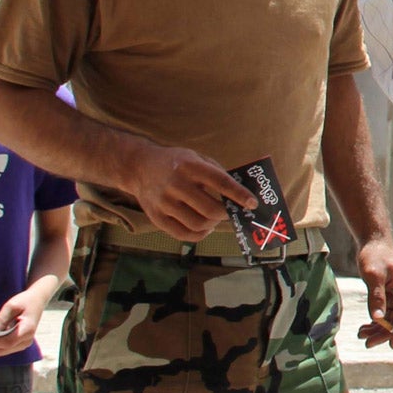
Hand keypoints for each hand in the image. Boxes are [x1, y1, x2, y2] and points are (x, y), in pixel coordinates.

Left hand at [0, 278, 57, 357]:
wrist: (36, 301)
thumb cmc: (24, 301)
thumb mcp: (12, 306)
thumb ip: (1, 320)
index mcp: (27, 330)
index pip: (6, 342)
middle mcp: (26, 341)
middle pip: (0, 350)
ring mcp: (22, 344)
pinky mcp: (17, 344)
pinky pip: (0, 349)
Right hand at [126, 145, 253, 242]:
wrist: (139, 167)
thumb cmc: (176, 162)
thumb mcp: (196, 158)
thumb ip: (217, 173)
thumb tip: (241, 193)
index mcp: (189, 166)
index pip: (220, 182)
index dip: (239, 194)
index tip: (253, 203)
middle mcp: (175, 184)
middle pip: (210, 209)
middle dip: (227, 214)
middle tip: (232, 212)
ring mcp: (164, 202)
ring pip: (198, 224)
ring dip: (214, 224)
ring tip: (216, 218)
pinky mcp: (155, 217)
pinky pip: (183, 234)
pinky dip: (200, 234)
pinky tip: (206, 228)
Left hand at [354, 236, 392, 347]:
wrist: (372, 242)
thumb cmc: (375, 255)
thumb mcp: (374, 276)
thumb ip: (377, 298)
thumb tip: (378, 319)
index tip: (391, 345)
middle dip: (384, 332)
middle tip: (368, 343)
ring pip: (391, 318)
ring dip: (378, 328)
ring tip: (362, 335)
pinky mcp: (391, 294)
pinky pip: (385, 312)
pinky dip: (376, 320)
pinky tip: (365, 326)